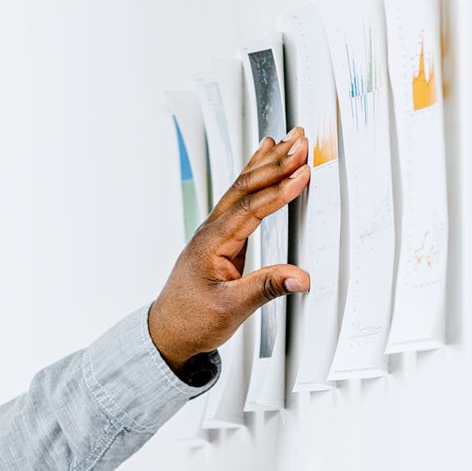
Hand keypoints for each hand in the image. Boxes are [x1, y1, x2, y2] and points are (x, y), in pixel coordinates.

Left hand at [148, 129, 310, 374]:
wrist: (168, 332)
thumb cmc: (192, 320)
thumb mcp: (231, 309)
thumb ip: (266, 289)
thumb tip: (300, 278)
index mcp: (211, 243)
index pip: (249, 209)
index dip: (278, 190)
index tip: (302, 174)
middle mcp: (211, 231)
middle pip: (245, 187)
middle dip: (275, 163)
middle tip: (301, 142)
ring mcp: (215, 231)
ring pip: (242, 187)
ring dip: (267, 163)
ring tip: (290, 139)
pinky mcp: (221, 237)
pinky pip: (241, 197)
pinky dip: (256, 175)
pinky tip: (264, 157)